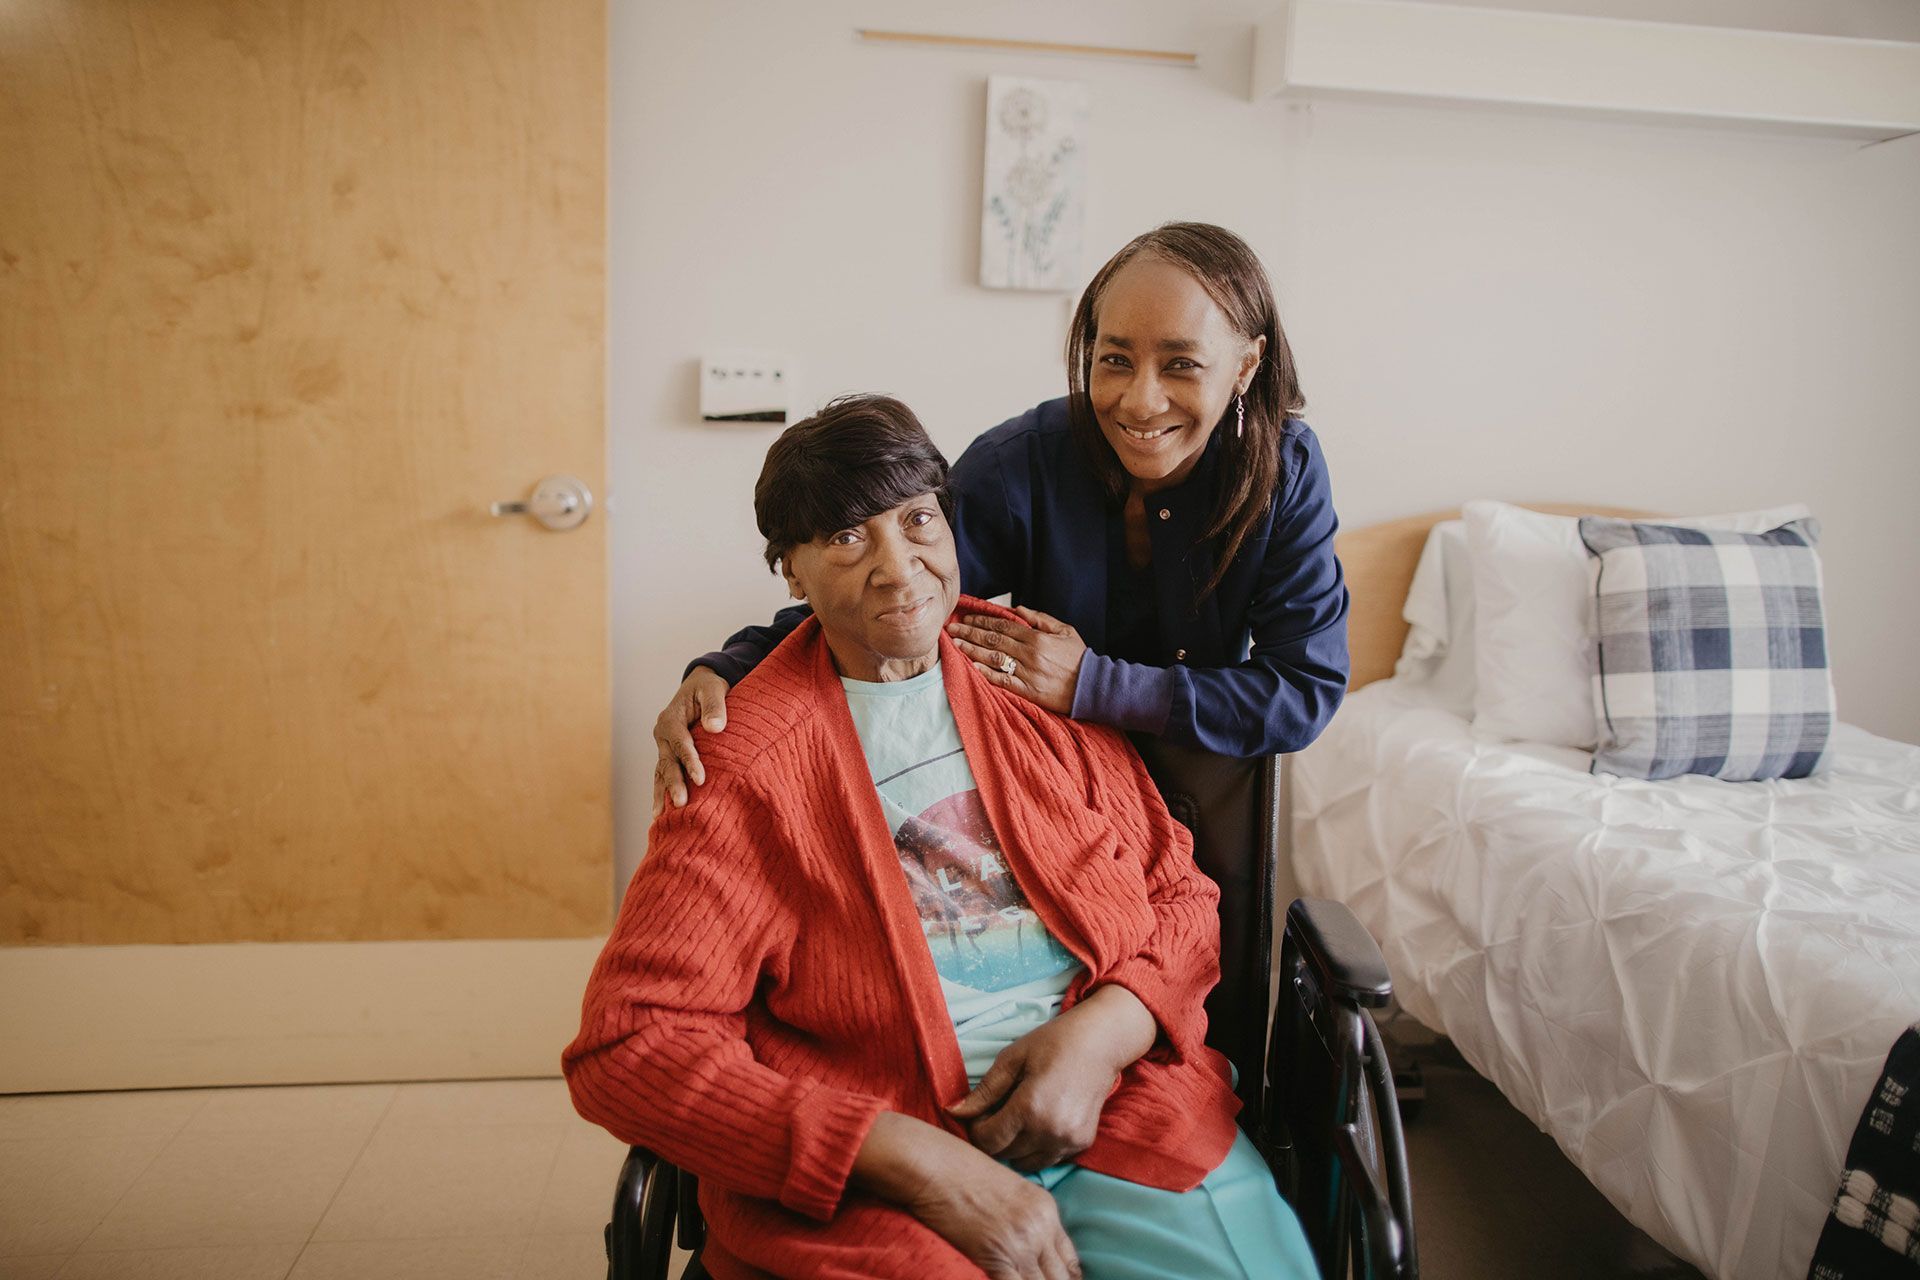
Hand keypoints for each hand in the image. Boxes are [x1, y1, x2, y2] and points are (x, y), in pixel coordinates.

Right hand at [651, 667, 728, 815]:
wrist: (699, 686)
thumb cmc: (709, 688)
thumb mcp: (713, 689)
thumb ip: (715, 706)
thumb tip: (715, 728)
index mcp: (671, 718)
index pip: (681, 743)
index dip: (690, 761)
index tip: (700, 779)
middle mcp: (662, 734)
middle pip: (667, 762)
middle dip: (674, 783)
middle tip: (681, 804)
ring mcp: (663, 746)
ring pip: (661, 772)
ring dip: (663, 793)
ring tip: (663, 817)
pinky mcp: (668, 754)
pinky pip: (662, 775)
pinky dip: (661, 792)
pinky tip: (659, 813)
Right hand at [854, 1113, 1080, 1279]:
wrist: (934, 1165)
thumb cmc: (960, 1171)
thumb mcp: (1008, 1189)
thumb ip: (1025, 1217)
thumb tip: (1026, 1246)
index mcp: (1046, 1209)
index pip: (1070, 1261)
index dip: (1063, 1279)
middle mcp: (1040, 1228)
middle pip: (1061, 1278)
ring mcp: (1021, 1244)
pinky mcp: (997, 1257)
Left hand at [946, 986, 1157, 1171]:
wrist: (1101, 1043)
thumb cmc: (1053, 1043)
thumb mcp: (1012, 1058)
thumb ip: (983, 1091)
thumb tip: (952, 1113)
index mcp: (1029, 1108)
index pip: (987, 1141)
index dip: (976, 1129)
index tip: (980, 1113)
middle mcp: (1050, 1131)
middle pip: (1004, 1154)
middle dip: (994, 1137)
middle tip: (997, 1113)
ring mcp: (1068, 1141)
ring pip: (1024, 1162)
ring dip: (1014, 1147)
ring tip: (1017, 1120)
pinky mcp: (1081, 1144)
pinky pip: (1047, 1159)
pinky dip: (1036, 1148)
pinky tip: (1038, 1124)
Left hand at [947, 607, 1086, 714]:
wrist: (1092, 686)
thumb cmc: (1078, 657)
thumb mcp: (1064, 630)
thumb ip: (1040, 618)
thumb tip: (1017, 609)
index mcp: (1037, 637)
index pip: (1003, 626)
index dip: (982, 621)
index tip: (967, 618)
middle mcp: (1029, 653)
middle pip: (993, 641)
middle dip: (970, 633)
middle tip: (951, 629)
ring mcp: (1028, 673)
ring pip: (994, 659)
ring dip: (972, 651)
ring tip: (956, 645)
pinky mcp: (1028, 691)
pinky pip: (1003, 681)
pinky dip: (987, 674)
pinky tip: (972, 667)